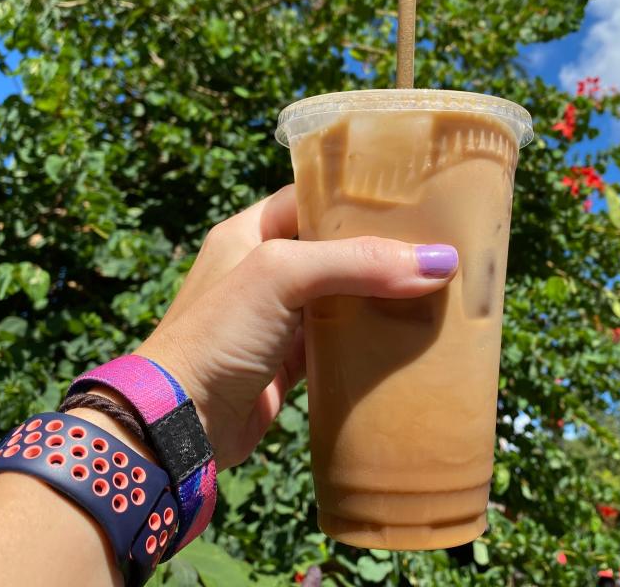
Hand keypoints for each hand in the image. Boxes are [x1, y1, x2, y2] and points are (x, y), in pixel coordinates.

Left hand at [135, 184, 458, 466]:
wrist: (180, 424)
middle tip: (439, 244)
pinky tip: (411, 336)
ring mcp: (278, 318)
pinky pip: (341, 342)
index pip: (313, 197)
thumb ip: (357, 261)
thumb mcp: (282, 276)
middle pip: (336, 248)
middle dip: (383, 248)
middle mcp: (264, 270)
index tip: (414, 198)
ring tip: (438, 286)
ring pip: (343, 296)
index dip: (359, 196)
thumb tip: (439, 262)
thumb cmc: (218, 334)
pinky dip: (372, 340)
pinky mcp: (290, 362)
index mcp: (250, 231)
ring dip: (383, 296)